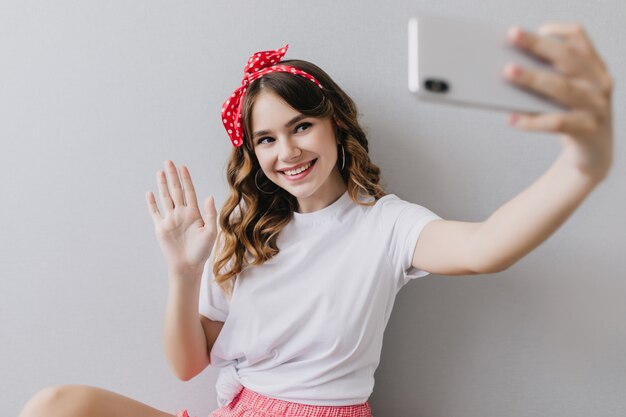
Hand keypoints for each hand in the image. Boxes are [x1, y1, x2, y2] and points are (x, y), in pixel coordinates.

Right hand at [145, 160, 217, 277]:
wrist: (188, 266)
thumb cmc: (202, 251)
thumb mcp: (211, 232)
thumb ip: (210, 214)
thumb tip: (209, 196)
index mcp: (194, 213)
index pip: (189, 192)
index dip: (186, 179)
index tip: (183, 167)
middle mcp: (181, 214)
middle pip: (176, 191)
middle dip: (172, 176)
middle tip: (168, 161)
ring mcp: (170, 219)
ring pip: (165, 198)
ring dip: (163, 185)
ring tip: (160, 172)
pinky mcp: (161, 228)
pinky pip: (155, 212)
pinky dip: (152, 203)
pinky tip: (150, 193)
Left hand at [504, 23, 612, 181]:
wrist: (593, 157)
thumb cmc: (571, 119)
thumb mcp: (563, 95)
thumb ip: (547, 79)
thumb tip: (508, 68)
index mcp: (593, 69)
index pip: (580, 40)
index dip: (559, 31)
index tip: (535, 28)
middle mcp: (599, 84)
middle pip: (569, 58)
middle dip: (539, 45)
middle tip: (512, 35)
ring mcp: (596, 108)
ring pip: (562, 89)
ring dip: (533, 78)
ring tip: (507, 72)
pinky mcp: (588, 131)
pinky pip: (557, 123)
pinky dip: (533, 121)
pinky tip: (512, 119)